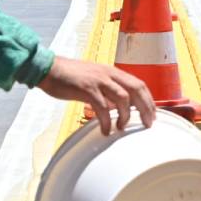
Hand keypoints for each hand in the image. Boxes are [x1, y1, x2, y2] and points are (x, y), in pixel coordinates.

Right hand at [37, 56, 156, 134]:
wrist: (48, 69)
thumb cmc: (69, 76)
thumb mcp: (93, 80)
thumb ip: (107, 90)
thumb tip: (118, 107)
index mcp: (111, 71)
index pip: (138, 83)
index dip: (149, 100)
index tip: (152, 114)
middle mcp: (108, 73)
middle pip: (136, 89)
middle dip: (146, 108)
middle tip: (147, 124)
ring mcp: (98, 80)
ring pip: (123, 98)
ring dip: (125, 116)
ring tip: (121, 128)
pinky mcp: (86, 88)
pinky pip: (102, 107)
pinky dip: (106, 121)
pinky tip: (106, 130)